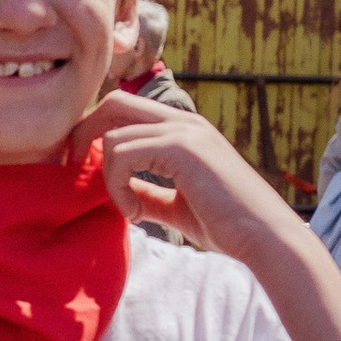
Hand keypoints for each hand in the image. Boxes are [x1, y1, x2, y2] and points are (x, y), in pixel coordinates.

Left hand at [83, 90, 299, 261]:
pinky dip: (117, 186)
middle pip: (114, 102)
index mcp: (184, 130)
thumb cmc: (227, 226)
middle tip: (75, 170)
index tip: (83, 168)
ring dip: (108, 177)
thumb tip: (122, 195)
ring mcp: (184, 131)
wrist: (265, 238)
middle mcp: (184, 122)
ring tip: (129, 209)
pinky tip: (135, 212)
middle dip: (84, 133)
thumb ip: (148, 194)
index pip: (125, 109)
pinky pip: (123, 154)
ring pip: (113, 135)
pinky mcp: (182, 148)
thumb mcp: (177, 206)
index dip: (96, 132)